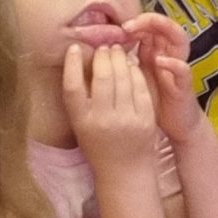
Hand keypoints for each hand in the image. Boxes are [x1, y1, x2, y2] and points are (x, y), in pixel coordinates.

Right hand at [64, 42, 160, 173]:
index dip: (72, 64)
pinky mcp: (146, 118)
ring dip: (119, 59)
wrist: (125, 170)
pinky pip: (140, 86)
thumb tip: (81, 61)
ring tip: (116, 51)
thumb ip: (80, 98)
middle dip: (102, 56)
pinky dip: (135, 71)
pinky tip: (130, 64)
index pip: (72, 87)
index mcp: (82, 122)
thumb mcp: (81, 124)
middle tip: (102, 47)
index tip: (74, 48)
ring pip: (123, 78)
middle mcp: (103, 120)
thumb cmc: (98, 144)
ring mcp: (127, 119)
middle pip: (101, 78)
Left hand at [72, 12, 200, 142]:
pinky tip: (160, 60)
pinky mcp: (184, 84)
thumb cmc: (149, 100)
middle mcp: (168, 53)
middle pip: (164, 24)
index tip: (117, 24)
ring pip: (178, 38)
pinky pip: (183, 69)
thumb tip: (97, 48)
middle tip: (128, 24)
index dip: (136, 20)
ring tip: (144, 34)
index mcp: (155, 50)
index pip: (150, 24)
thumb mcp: (132, 78)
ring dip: (163, 31)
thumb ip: (120, 61)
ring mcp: (177, 66)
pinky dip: (172, 63)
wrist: (171, 124)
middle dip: (148, 20)